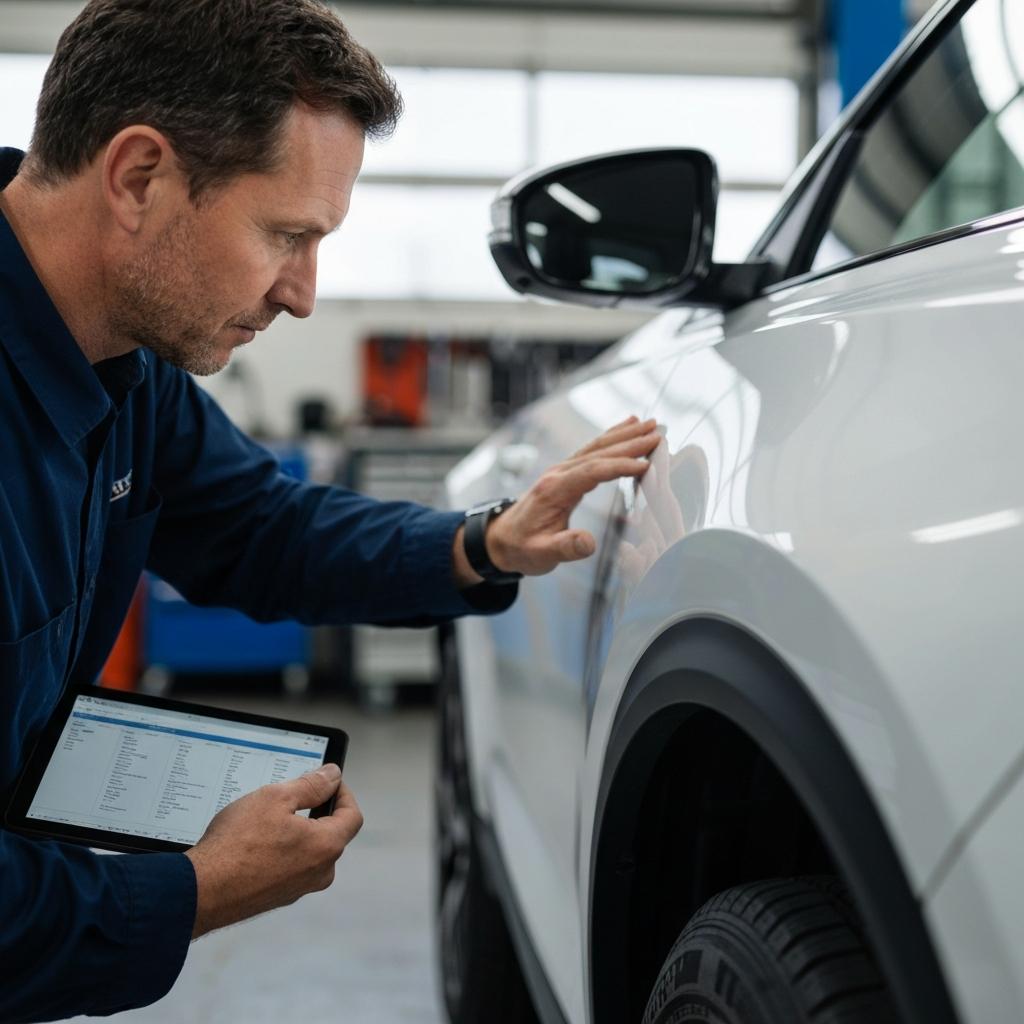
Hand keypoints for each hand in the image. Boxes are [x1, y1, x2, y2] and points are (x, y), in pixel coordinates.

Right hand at [184, 763, 361, 937]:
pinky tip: (258, 839)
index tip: (328, 780)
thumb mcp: (276, 797)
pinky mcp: (278, 896)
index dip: (343, 792)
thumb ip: (312, 784)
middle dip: (319, 809)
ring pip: (310, 850)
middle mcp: (319, 873)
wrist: (201, 891)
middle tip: (296, 793)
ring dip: (299, 830)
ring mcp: (298, 888)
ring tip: (272, 815)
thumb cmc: (236, 845)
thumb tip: (332, 775)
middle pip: (333, 833)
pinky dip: (283, 848)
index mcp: (326, 847)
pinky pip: (291, 865)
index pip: (352, 815)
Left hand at [482, 415, 660, 576]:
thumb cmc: (522, 548)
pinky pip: (592, 450)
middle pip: (598, 452)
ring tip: (650, 424)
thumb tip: (588, 543)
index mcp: (554, 490)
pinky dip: (612, 437)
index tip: (645, 465)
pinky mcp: (566, 473)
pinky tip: (627, 427)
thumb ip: (565, 547)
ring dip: (624, 435)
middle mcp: (558, 474)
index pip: (591, 472)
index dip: (618, 467)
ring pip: (596, 447)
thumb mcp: (541, 554)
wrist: (501, 539)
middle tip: (658, 434)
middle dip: (629, 443)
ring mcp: (562, 470)